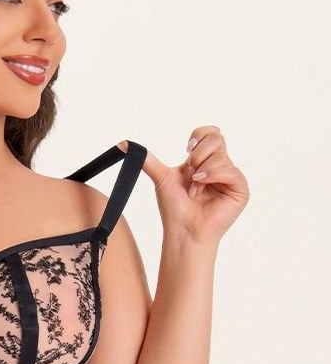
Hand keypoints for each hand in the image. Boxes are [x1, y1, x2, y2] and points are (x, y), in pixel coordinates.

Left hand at [118, 126, 249, 245]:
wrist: (182, 230)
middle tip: (189, 175)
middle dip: (197, 156)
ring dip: (200, 173)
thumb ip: (148, 159)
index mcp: (204, 161)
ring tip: (194, 190)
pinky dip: (211, 177)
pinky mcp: (240, 189)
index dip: (198, 136)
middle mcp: (220, 166)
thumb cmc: (174, 208)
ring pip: (220, 155)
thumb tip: (123, 144)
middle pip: (216, 138)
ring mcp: (231, 177)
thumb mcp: (162, 177)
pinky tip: (201, 188)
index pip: (210, 133)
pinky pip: (229, 171)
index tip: (186, 150)